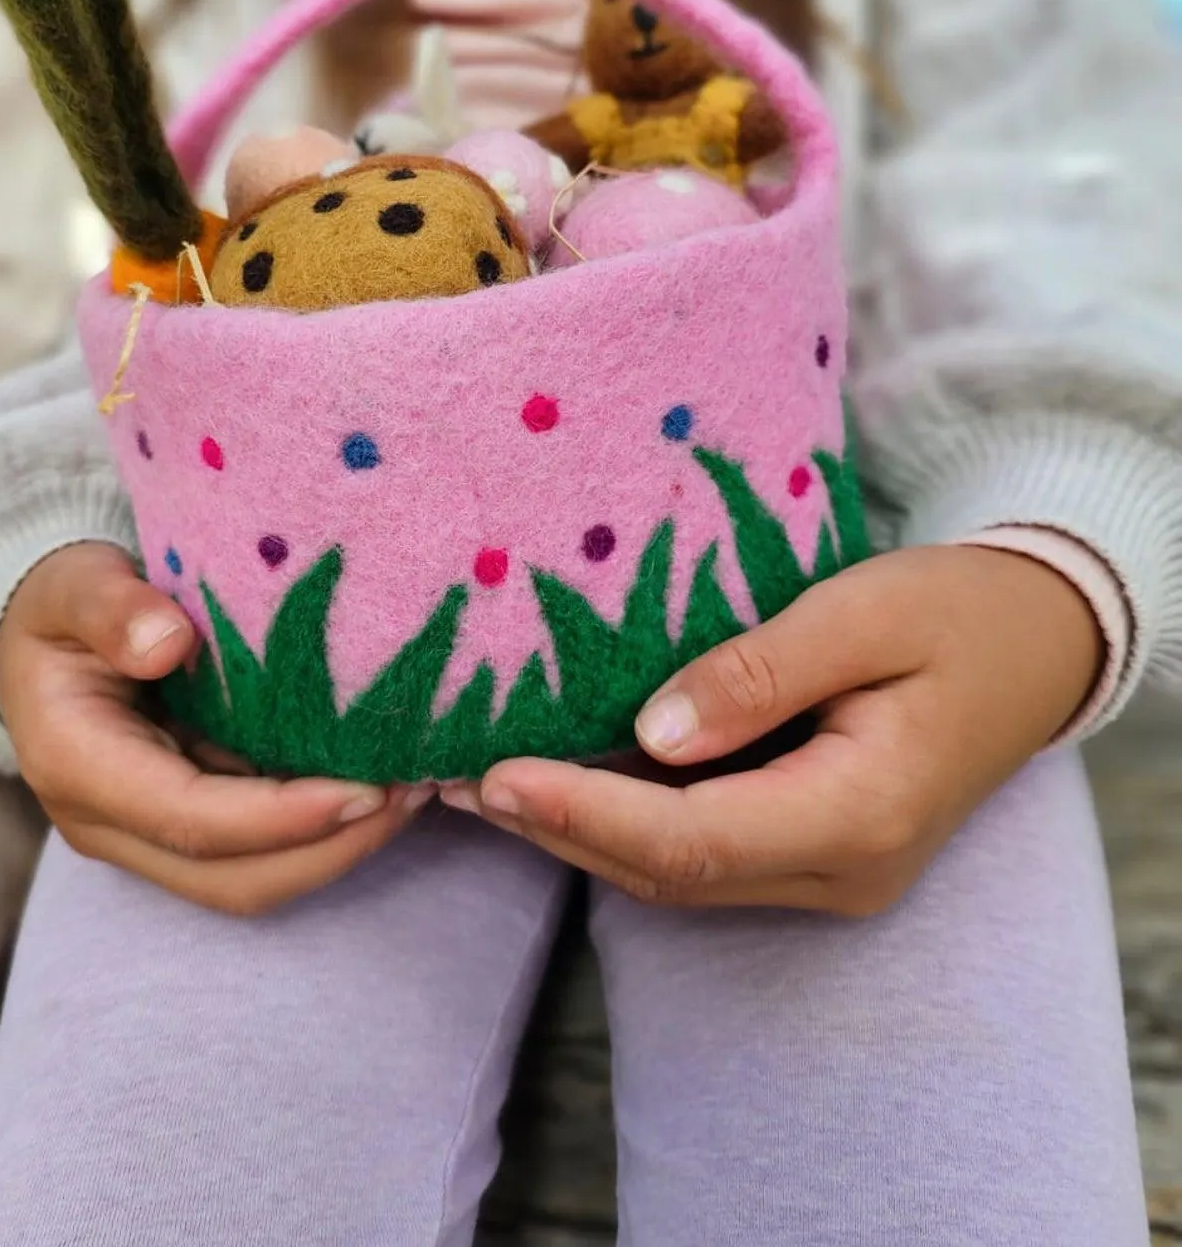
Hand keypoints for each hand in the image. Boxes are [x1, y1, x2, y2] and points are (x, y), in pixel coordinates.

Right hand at [0, 544, 426, 914]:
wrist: (36, 631)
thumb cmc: (59, 601)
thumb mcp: (72, 584)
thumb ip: (111, 607)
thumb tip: (169, 643)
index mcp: (78, 767)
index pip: (191, 821)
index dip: (282, 819)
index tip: (365, 790)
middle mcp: (111, 823)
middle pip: (232, 878)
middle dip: (330, 849)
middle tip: (414, 793)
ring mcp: (147, 834)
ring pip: (250, 879)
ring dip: (335, 849)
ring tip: (414, 790)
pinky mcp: (182, 825)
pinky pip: (257, 852)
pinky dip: (321, 831)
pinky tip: (381, 783)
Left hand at [441, 546, 1102, 915]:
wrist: (1038, 645)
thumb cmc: (956, 612)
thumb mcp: (865, 614)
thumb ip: (760, 673)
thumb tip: (648, 733)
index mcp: (859, 815)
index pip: (694, 841)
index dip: (585, 817)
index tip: (493, 776)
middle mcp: (840, 869)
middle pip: (672, 872)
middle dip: (558, 831)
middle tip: (448, 780)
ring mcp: (829, 872)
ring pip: (680, 874)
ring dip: (581, 833)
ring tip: (479, 781)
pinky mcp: (813, 849)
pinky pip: (704, 852)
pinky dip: (626, 823)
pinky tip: (564, 781)